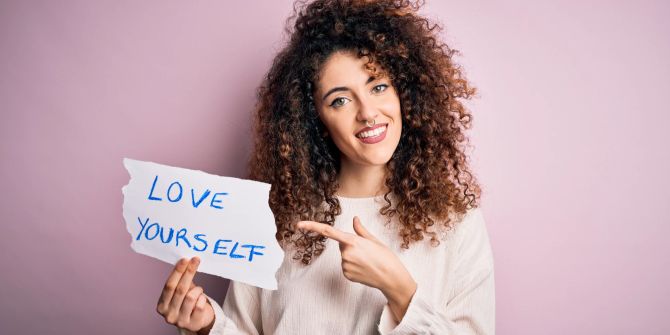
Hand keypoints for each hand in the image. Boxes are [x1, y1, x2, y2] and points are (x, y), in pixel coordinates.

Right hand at [156, 257, 214, 333]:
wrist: (198, 321)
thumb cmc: (188, 303)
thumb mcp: (181, 293)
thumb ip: (180, 281)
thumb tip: (186, 261)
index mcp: (162, 305)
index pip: (169, 285)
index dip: (177, 272)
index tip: (185, 260)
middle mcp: (168, 314)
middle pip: (179, 289)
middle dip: (188, 272)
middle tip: (195, 260)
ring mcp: (180, 321)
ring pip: (191, 297)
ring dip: (198, 290)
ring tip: (199, 290)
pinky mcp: (192, 324)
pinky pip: (200, 305)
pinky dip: (202, 298)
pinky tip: (201, 299)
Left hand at [296, 216, 416, 320]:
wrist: (391, 277)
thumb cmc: (385, 257)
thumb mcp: (374, 240)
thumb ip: (360, 230)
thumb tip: (354, 219)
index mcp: (353, 241)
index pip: (328, 231)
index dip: (312, 226)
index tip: (299, 224)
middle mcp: (346, 253)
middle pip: (342, 244)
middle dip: (351, 245)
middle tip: (367, 251)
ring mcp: (345, 265)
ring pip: (344, 256)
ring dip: (353, 256)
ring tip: (367, 261)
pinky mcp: (346, 274)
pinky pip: (346, 266)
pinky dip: (353, 266)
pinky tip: (364, 269)